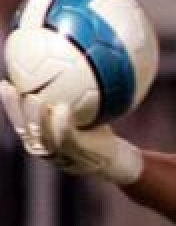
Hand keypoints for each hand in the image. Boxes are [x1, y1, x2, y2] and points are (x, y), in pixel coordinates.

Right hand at [0, 81, 142, 184]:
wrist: (115, 161)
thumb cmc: (97, 134)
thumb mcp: (84, 114)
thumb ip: (72, 97)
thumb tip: (69, 64)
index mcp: (40, 139)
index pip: (20, 122)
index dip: (10, 105)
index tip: (5, 83)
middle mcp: (45, 149)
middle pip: (26, 129)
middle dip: (16, 110)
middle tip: (14, 88)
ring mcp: (61, 154)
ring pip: (43, 135)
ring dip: (37, 117)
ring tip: (34, 99)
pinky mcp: (78, 155)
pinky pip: (67, 138)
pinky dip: (62, 124)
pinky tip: (62, 108)